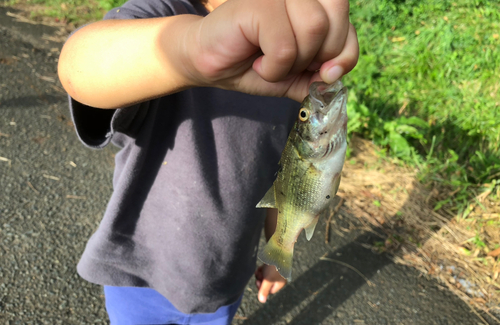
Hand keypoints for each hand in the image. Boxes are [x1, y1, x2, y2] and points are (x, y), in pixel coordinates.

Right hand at [183, 0, 358, 101]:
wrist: (210, 64)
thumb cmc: (252, 64)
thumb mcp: (297, 76)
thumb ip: (323, 75)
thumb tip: (335, 75)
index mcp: (314, 3)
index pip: (349, 25)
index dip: (344, 54)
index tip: (323, 73)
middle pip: (335, 23)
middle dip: (316, 58)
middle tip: (287, 63)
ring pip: (313, 30)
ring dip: (292, 63)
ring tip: (269, 62)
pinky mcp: (259, 4)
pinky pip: (285, 45)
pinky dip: (273, 68)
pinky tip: (257, 63)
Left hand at [255, 264, 286, 302]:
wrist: (277, 249)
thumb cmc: (274, 267)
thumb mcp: (268, 280)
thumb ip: (264, 290)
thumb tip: (262, 301)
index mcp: (280, 283)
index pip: (269, 291)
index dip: (262, 288)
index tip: (258, 282)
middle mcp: (278, 278)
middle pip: (266, 284)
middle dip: (261, 280)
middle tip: (258, 276)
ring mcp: (275, 271)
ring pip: (264, 277)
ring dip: (260, 274)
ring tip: (259, 270)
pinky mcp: (272, 265)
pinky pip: (265, 270)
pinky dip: (261, 269)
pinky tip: (261, 266)